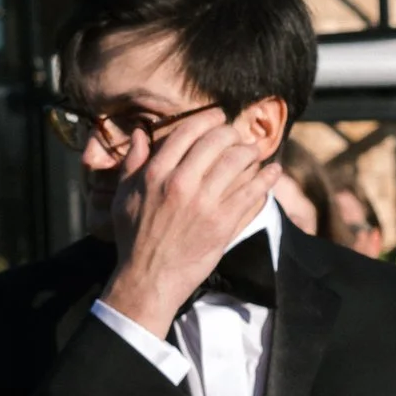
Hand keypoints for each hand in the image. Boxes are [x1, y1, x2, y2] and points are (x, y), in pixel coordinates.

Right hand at [98, 110, 278, 344]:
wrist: (148, 278)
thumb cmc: (134, 237)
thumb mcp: (123, 195)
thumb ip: (133, 162)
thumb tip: (142, 135)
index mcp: (156, 173)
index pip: (188, 132)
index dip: (208, 118)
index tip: (219, 116)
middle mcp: (182, 183)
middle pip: (217, 141)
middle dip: (232, 133)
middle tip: (237, 136)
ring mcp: (206, 204)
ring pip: (238, 162)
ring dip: (251, 152)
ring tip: (255, 152)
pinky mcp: (224, 224)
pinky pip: (252, 193)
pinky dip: (266, 179)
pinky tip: (272, 172)